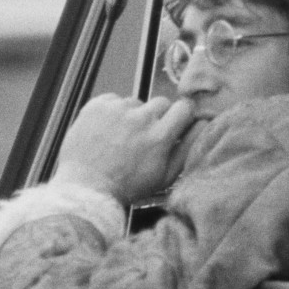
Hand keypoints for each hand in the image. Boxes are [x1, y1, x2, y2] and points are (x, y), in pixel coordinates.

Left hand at [50, 94, 194, 203]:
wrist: (87, 188)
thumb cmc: (127, 186)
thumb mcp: (164, 176)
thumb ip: (187, 149)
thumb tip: (202, 125)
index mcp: (159, 136)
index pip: (184, 107)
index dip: (182, 115)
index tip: (175, 123)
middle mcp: (140, 118)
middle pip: (160, 102)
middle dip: (157, 116)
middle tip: (145, 135)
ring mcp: (116, 110)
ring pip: (135, 102)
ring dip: (133, 115)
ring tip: (121, 136)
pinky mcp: (97, 106)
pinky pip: (113, 100)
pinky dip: (112, 112)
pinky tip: (107, 131)